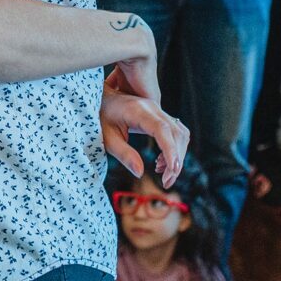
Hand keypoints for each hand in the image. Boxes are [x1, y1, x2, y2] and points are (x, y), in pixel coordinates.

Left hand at [102, 62, 187, 186]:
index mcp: (138, 110)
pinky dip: (174, 148)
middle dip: (176, 160)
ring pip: (179, 133)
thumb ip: (124, 154)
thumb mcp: (107, 138)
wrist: (100, 97)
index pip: (162, 129)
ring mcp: (157, 110)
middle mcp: (152, 107)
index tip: (173, 170)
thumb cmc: (100, 116)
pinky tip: (161, 162)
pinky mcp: (159, 115)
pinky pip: (175, 131)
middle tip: (167, 182)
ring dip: (177, 155)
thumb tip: (140, 173)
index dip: (170, 149)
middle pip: (176, 133)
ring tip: (164, 173)